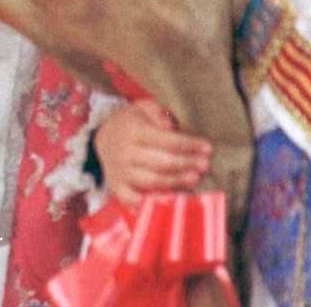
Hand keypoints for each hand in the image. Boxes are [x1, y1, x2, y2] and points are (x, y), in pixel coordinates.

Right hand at [92, 98, 210, 207]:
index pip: (167, 140)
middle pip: (162, 162)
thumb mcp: (142, 108)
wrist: (103, 139)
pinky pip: (135, 200)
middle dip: (186, 164)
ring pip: (153, 181)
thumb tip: (171, 126)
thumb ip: (158, 113)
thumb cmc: (131, 123)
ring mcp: (120, 172)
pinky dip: (151, 203)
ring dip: (177, 182)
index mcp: (133, 131)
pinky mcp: (118, 188)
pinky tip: (169, 202)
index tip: (207, 148)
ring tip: (195, 179)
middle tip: (205, 165)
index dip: (189, 145)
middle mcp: (125, 153)